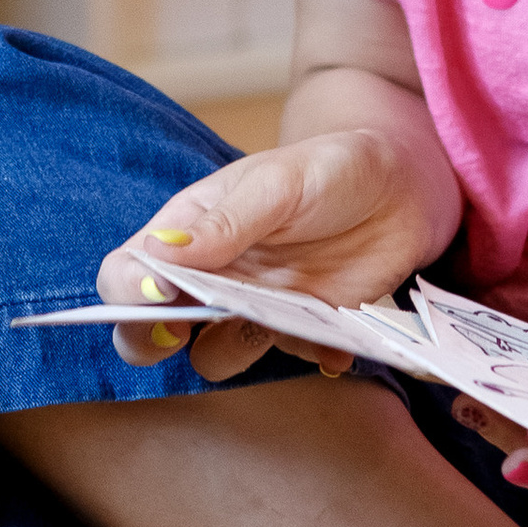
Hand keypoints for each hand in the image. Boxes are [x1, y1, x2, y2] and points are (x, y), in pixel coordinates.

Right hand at [97, 129, 444, 385]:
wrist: (400, 187)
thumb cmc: (329, 167)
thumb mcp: (277, 184)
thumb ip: (224, 224)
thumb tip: (157, 255)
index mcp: (189, 231)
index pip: (128, 271)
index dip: (127, 293)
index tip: (159, 296)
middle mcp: (212, 276)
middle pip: (150, 328)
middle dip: (150, 340)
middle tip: (181, 330)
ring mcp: (254, 307)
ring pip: (214, 356)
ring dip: (237, 348)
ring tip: (278, 318)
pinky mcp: (300, 329)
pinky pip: (291, 359)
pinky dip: (312, 355)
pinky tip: (334, 338)